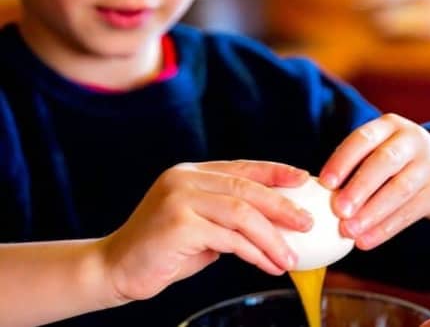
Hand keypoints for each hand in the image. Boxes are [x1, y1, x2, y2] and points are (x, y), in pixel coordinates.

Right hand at [99, 161, 312, 302]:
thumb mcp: (200, 225)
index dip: (276, 171)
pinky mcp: (178, 224)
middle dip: (283, 206)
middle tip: (308, 222)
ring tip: (291, 257)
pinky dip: (255, 252)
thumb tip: (276, 221)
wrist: (115, 268)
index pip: (242, 167)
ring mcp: (180, 198)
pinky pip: (229, 238)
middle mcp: (185, 178)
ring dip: (272, 237)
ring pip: (242, 213)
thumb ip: (229, 217)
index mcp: (192, 173)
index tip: (304, 180)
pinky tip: (269, 265)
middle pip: (247, 188)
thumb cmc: (163, 250)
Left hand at [319, 114, 429, 249]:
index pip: (364, 138)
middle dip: (360, 187)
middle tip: (339, 211)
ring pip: (401, 188)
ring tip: (349, 231)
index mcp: (389, 125)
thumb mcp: (376, 151)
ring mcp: (429, 164)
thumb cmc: (390, 163)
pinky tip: (366, 241)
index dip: (343, 160)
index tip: (325, 183)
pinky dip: (386, 228)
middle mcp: (412, 139)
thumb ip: (352, 167)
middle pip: (385, 161)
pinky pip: (410, 211)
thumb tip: (319, 195)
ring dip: (372, 212)